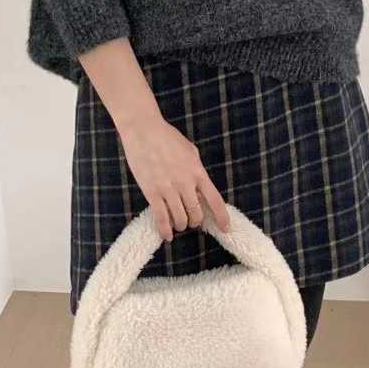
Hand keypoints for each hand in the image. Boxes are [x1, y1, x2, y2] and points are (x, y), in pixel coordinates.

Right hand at [116, 111, 230, 242]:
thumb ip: (196, 169)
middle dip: (195, 221)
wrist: (143, 130)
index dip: (221, 217)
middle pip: (197, 214)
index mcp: (198, 172)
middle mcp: (185, 183)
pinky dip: (165, 230)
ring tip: (178, 224)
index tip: (225, 228)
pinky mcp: (152, 192)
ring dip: (181, 225)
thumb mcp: (190, 151)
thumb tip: (199, 186)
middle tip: (192, 221)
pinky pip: (161, 217)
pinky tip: (167, 236)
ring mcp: (168, 189)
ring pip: (180, 219)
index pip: (215, 200)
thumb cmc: (166, 137)